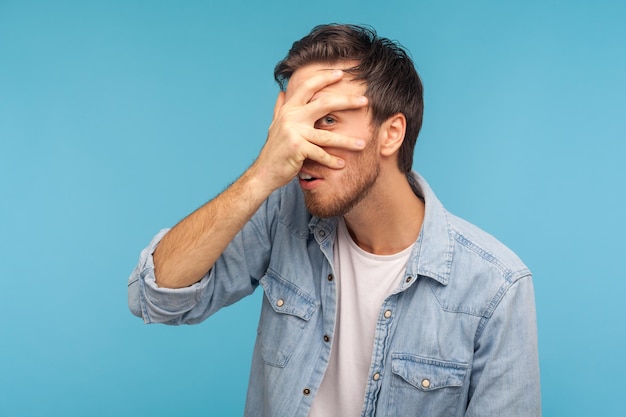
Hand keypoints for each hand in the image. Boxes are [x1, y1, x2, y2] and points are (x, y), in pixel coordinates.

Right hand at [250, 70, 368, 192]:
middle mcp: (291, 117)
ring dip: (347, 141)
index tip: (341, 73)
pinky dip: (331, 161)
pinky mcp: (297, 149)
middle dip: (346, 101)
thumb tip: (281, 92)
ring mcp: (294, 133)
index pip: (308, 87)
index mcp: (289, 109)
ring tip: (362, 144)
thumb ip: (279, 108)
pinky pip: (320, 154)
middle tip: (364, 101)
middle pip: (324, 103)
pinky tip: (341, 165)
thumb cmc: (274, 150)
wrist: (264, 172)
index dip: (324, 78)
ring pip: (327, 135)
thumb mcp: (275, 126)